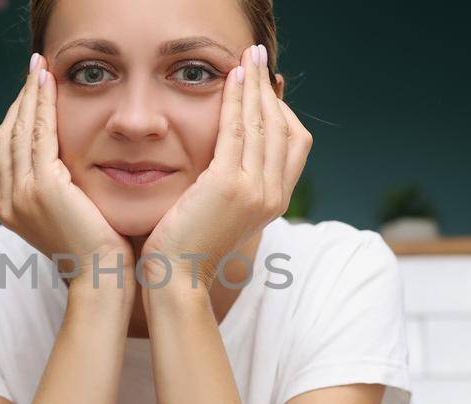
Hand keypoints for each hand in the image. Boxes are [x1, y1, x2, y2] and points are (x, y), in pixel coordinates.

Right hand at [0, 53, 133, 283]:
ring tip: (41, 70)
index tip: (32, 95)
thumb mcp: (72, 217)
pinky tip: (51, 86)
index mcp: (11, 210)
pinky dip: (42, 106)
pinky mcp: (41, 188)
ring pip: (18, 130)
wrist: (104, 279)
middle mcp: (8, 202)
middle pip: (5, 136)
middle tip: (35, 71)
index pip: (3, 152)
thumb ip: (62, 193)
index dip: (15, 119)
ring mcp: (20, 195)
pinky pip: (38, 134)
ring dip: (29, 96)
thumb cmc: (100, 253)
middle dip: (19, 101)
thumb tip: (67, 170)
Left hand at [140, 44, 311, 288]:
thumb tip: (229, 158)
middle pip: (284, 127)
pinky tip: (231, 79)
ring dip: (255, 85)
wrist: (176, 279)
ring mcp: (255, 191)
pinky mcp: (229, 186)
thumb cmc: (187, 247)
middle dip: (271, 88)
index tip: (267, 86)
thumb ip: (232, 185)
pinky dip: (237, 100)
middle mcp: (273, 196)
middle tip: (259, 57)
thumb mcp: (219, 212)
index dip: (283, 110)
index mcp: (275, 203)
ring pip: (265, 124)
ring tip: (248, 57)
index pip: (294, 145)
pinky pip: (238, 131)